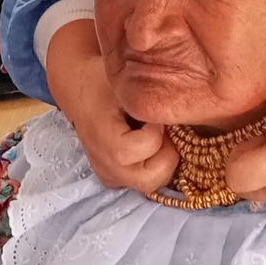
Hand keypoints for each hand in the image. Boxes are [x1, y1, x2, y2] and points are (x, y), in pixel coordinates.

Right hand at [46, 19, 178, 195]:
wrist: (80, 89)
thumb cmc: (103, 80)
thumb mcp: (124, 79)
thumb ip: (149, 94)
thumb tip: (185, 103)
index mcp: (103, 138)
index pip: (144, 148)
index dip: (157, 130)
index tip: (152, 113)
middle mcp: (105, 165)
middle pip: (151, 179)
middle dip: (167, 154)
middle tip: (162, 129)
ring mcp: (109, 176)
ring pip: (151, 185)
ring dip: (163, 162)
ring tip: (157, 136)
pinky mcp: (114, 179)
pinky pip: (143, 182)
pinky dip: (154, 166)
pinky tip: (149, 144)